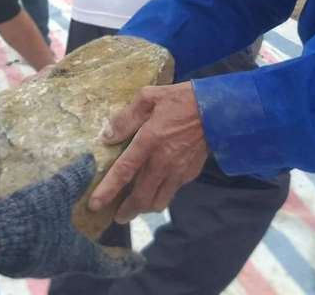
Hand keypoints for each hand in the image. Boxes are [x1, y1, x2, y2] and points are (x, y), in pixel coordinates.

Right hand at [0, 154, 143, 279]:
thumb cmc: (29, 217)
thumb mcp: (55, 192)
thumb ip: (74, 177)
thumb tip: (90, 160)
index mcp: (77, 254)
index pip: (109, 263)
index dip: (126, 261)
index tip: (139, 260)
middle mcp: (61, 263)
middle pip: (85, 258)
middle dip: (94, 246)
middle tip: (102, 232)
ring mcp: (38, 264)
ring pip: (60, 253)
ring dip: (68, 240)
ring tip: (70, 223)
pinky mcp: (19, 259)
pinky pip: (40, 249)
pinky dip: (47, 237)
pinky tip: (40, 221)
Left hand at [89, 83, 209, 223]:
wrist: (219, 110)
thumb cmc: (181, 100)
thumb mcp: (149, 97)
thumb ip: (126, 118)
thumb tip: (108, 136)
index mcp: (149, 142)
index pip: (124, 171)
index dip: (108, 190)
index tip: (94, 204)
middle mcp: (162, 162)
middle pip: (141, 197)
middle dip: (126, 210)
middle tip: (116, 216)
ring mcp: (178, 171)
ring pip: (158, 201)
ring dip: (144, 208)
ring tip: (135, 207)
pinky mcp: (190, 174)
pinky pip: (171, 192)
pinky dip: (161, 196)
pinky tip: (155, 190)